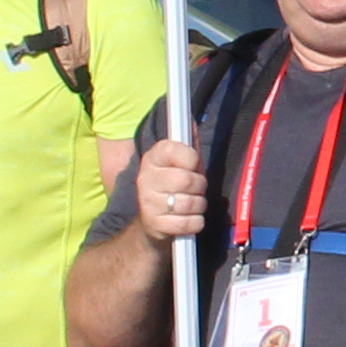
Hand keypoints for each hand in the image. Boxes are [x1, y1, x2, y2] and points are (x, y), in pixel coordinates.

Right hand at [128, 134, 209, 249]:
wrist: (151, 223)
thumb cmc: (172, 187)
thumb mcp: (179, 164)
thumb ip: (188, 145)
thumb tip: (191, 122)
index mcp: (152, 158)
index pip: (175, 149)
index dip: (191, 158)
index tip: (191, 165)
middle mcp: (145, 178)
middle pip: (188, 180)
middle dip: (200, 186)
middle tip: (195, 189)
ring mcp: (148, 203)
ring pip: (191, 203)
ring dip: (199, 205)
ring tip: (191, 204)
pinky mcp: (155, 224)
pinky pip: (189, 223)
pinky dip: (196, 222)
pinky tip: (188, 219)